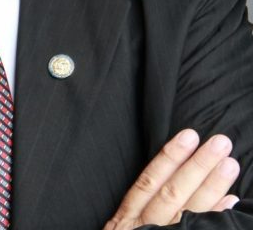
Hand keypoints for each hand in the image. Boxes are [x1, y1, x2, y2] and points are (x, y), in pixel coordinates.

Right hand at [104, 129, 239, 229]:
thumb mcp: (125, 225)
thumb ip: (143, 205)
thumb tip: (173, 176)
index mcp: (130, 216)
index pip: (150, 180)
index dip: (169, 157)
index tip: (189, 135)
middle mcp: (144, 227)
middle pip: (173, 192)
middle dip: (197, 166)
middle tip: (220, 143)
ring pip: (187, 212)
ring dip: (210, 187)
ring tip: (230, 164)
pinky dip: (215, 217)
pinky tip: (231, 202)